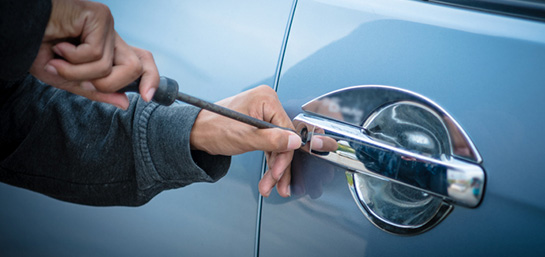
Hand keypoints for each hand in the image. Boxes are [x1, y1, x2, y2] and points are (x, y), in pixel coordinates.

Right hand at [29, 0, 158, 108]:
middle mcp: (111, 37)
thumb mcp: (68, 80)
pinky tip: (59, 46)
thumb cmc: (36, 49)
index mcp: (108, 50)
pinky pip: (97, 53)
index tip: (147, 97)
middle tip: (82, 82)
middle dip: (108, 84)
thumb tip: (125, 103)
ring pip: (111, 66)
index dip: (151, 78)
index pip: (142, 61)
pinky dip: (73, 58)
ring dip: (80, 73)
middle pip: (136, 67)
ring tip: (59, 61)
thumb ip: (96, 92)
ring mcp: (106, 26)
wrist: (17, 33)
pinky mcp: (99, 16)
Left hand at [190, 85, 300, 197]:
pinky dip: (269, 160)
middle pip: (283, 140)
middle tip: (275, 183)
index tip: (279, 173)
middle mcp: (267, 104)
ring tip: (269, 185)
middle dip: (279, 166)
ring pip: (277, 145)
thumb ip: (273, 140)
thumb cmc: (213, 128)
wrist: (195, 132)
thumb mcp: (245, 137)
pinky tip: (269, 175)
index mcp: (267, 99)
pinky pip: (269, 144)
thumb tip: (295, 142)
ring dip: (274, 167)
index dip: (284, 155)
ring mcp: (262, 114)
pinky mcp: (258, 124)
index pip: (286, 131)